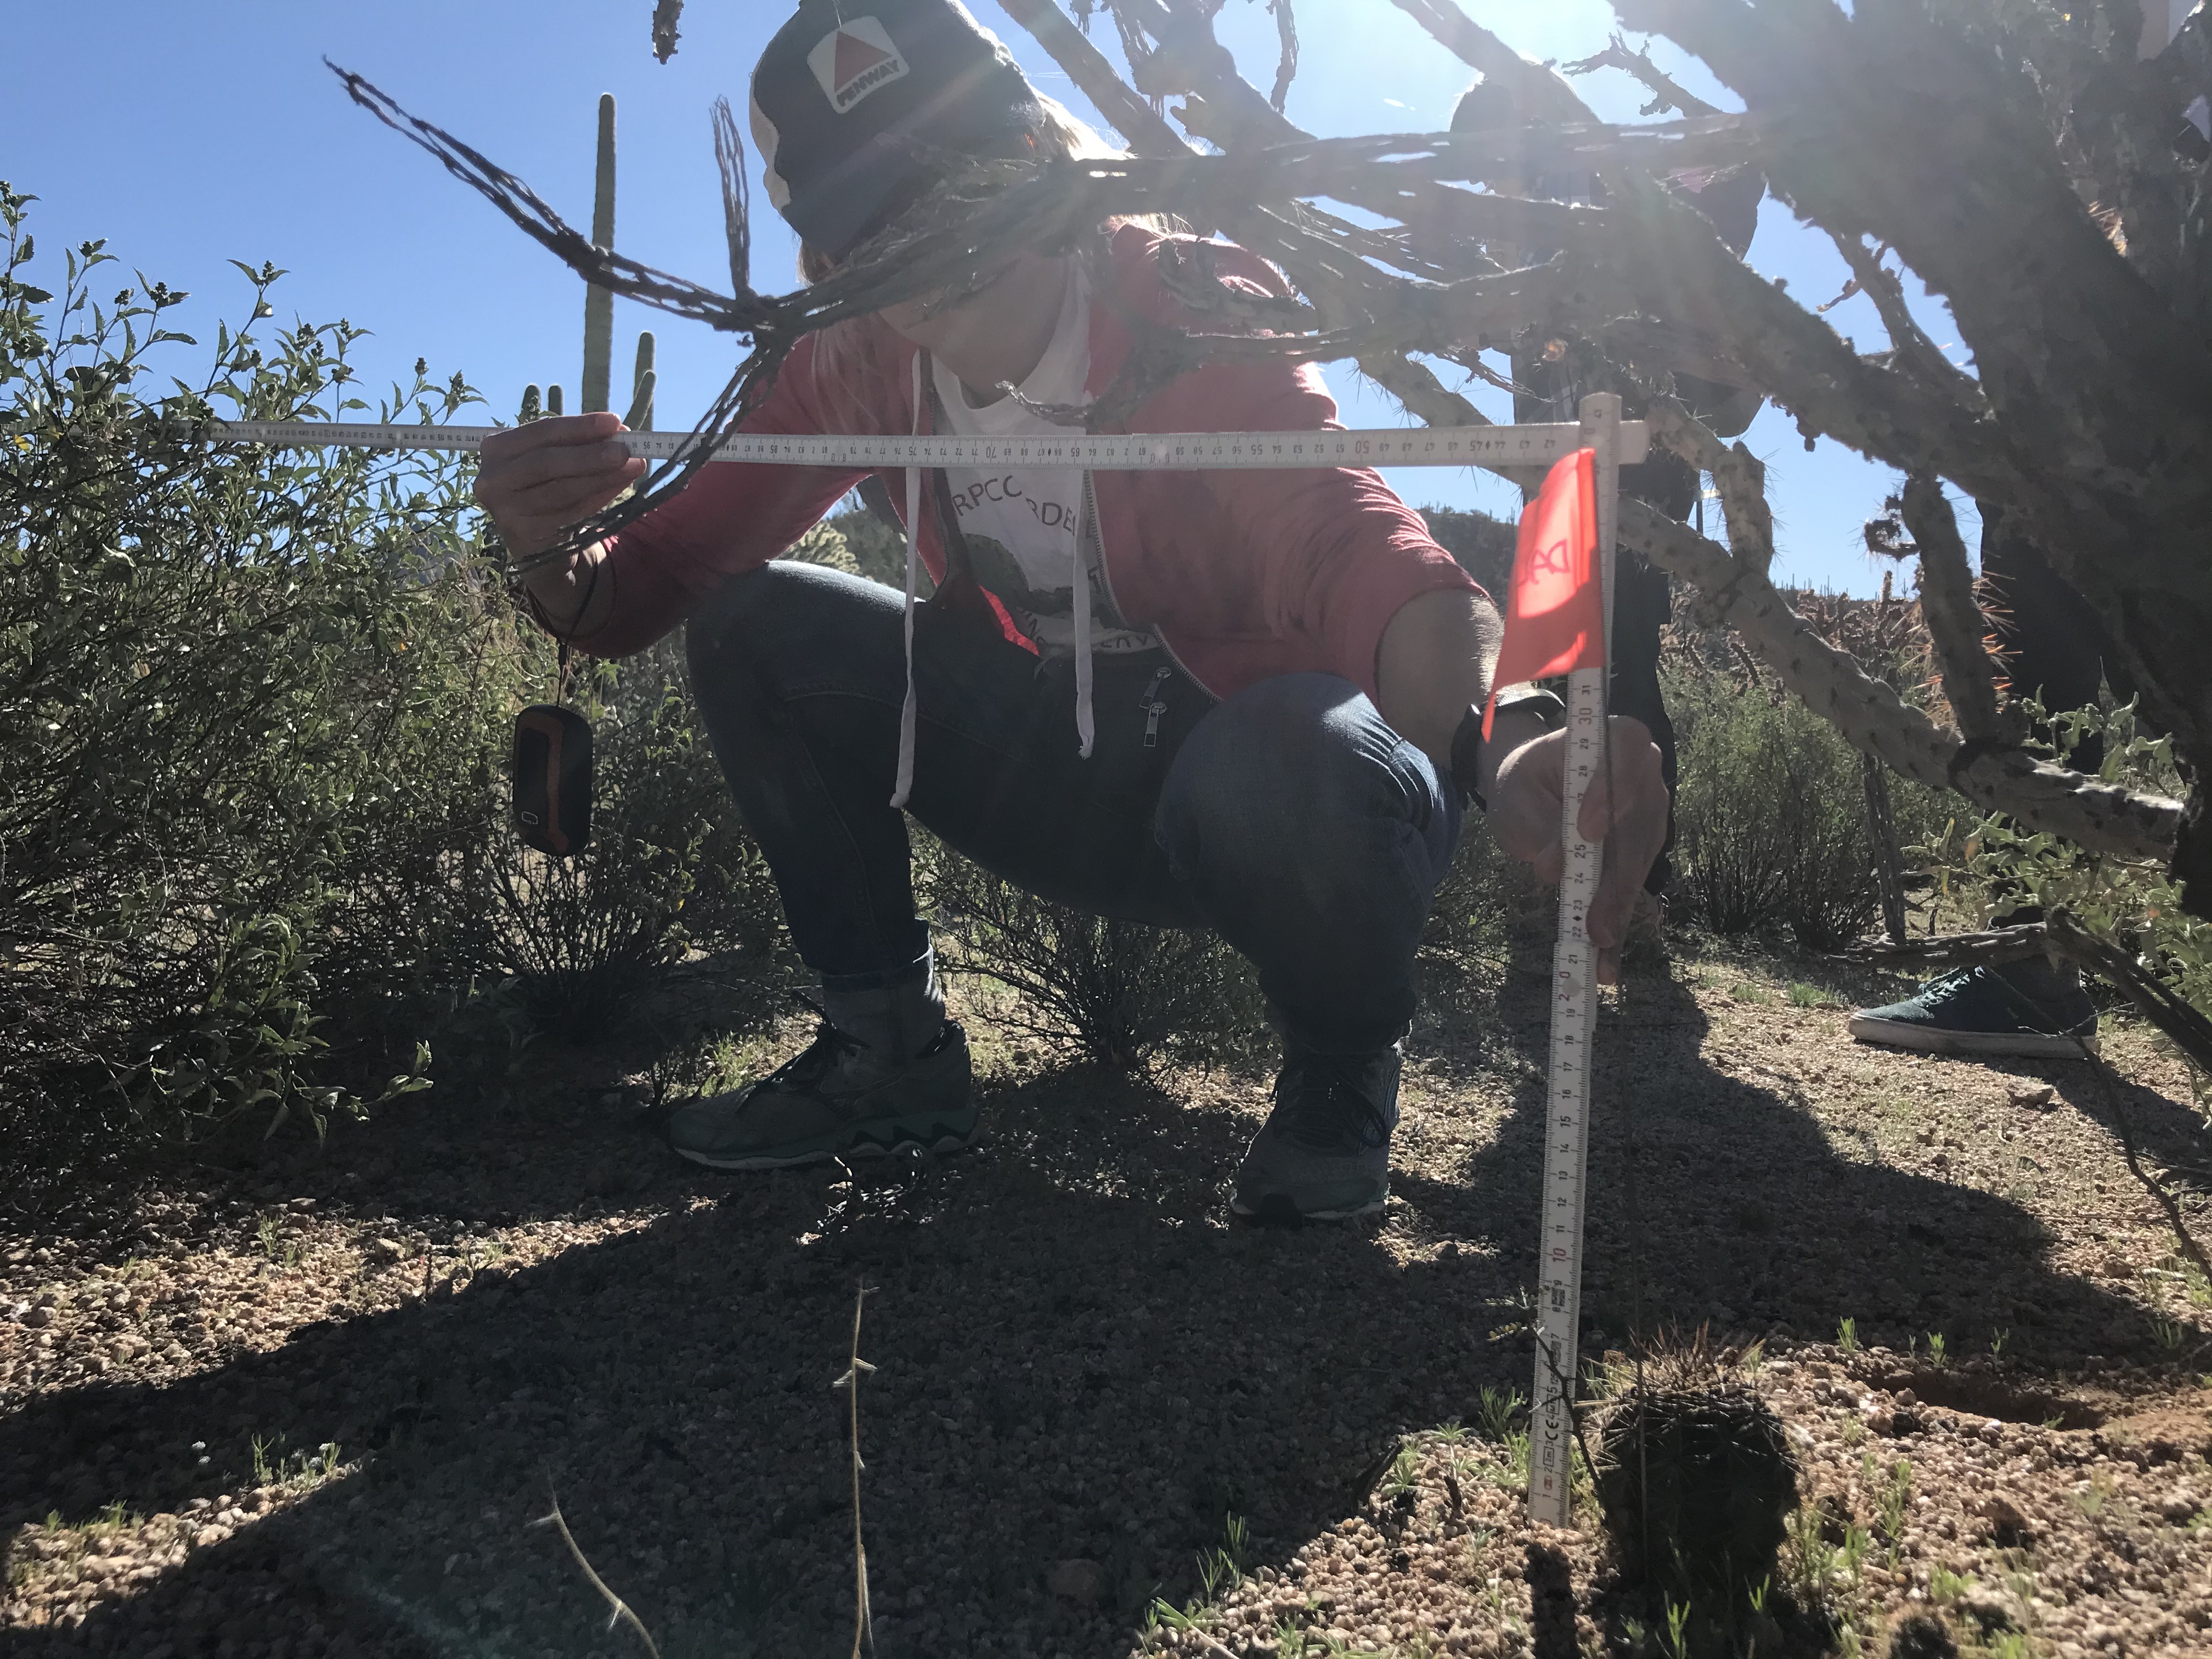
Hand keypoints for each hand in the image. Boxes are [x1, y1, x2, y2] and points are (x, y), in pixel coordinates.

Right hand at [474, 412, 645, 629]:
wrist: (537, 542)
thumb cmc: (547, 489)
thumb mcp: (557, 462)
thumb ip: (579, 445)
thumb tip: (620, 432)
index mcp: (497, 449)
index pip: (540, 432)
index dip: (579, 426)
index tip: (615, 422)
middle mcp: (493, 478)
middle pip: (547, 461)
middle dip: (590, 454)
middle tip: (625, 449)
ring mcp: (505, 510)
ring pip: (561, 489)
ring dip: (601, 477)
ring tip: (633, 466)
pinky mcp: (525, 535)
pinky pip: (569, 513)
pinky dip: (599, 498)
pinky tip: (620, 486)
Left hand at [1486, 714, 1668, 984]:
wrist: (1532, 793)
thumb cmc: (1525, 785)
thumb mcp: (1517, 798)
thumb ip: (1536, 824)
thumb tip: (1556, 866)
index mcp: (1613, 739)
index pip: (1629, 750)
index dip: (1613, 788)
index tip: (1587, 830)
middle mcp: (1645, 774)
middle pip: (1638, 823)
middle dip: (1614, 877)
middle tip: (1593, 919)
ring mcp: (1650, 814)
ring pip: (1639, 862)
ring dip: (1618, 909)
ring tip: (1597, 950)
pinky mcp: (1643, 849)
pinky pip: (1633, 886)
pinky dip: (1617, 923)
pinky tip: (1606, 961)